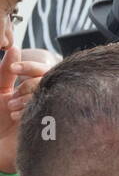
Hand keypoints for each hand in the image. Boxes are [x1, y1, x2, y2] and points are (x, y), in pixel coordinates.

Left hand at [0, 52, 52, 174]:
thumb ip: (5, 72)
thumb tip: (15, 48)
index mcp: (34, 88)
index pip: (41, 70)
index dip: (29, 67)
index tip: (13, 70)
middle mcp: (47, 98)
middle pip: (49, 80)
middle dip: (28, 86)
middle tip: (11, 98)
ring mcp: (52, 112)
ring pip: (50, 95)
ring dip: (27, 100)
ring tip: (12, 111)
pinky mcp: (55, 127)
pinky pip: (51, 112)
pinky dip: (32, 112)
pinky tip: (19, 119)